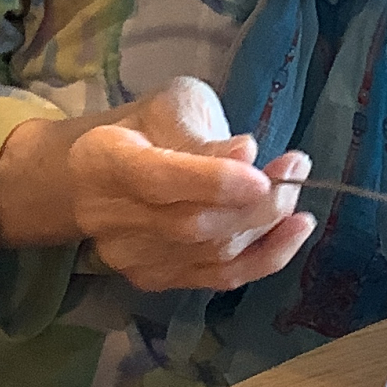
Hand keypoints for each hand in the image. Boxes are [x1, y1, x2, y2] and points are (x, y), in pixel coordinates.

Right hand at [0, 76, 314, 293]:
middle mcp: (110, 219)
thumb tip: (246, 153)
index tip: (262, 175)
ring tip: (295, 188)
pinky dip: (265, 256)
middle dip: (258, 203)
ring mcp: (131, 258)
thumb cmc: (140, 127)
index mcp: (103, 160)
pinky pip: (219, 278)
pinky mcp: (155, 279)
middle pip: (193, 226)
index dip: (213, 182)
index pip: (158, 180)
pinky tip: (294, 231)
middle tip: (295, 168)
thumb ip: (202, 131)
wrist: (90, 175)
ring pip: (212, 255)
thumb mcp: (170, 106)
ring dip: (268, 226)